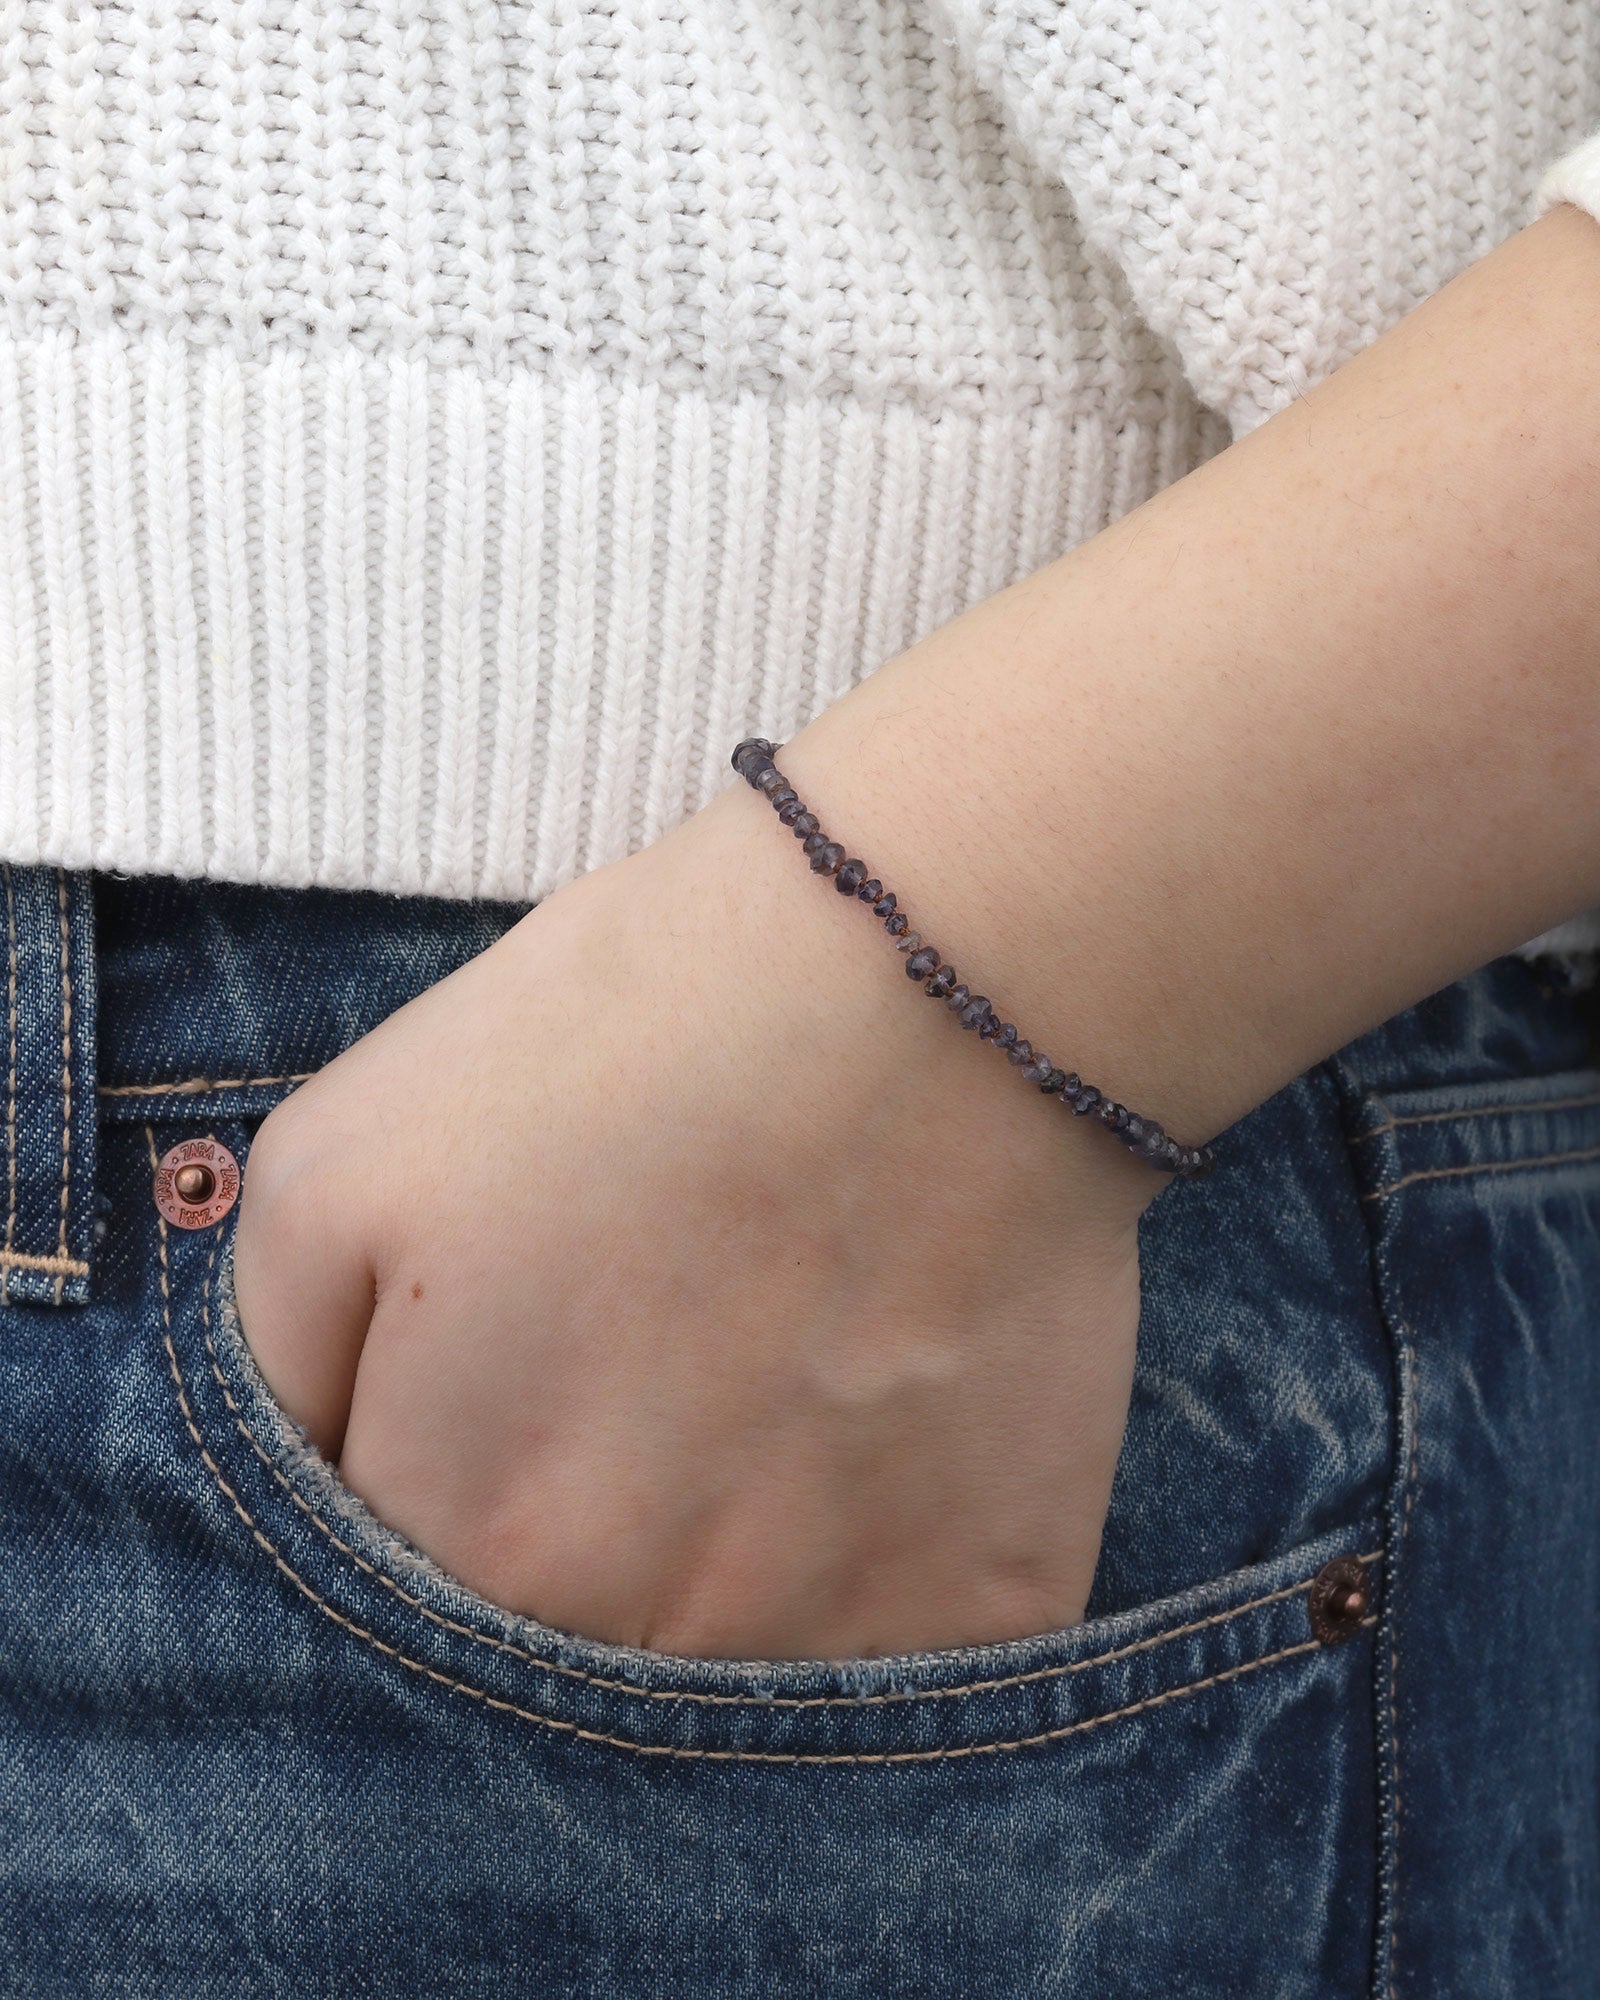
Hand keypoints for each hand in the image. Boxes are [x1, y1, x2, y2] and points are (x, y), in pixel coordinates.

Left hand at [231, 778, 1153, 1659]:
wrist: (932, 979)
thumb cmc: (630, 1039)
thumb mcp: (340, 1162)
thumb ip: (272, 1379)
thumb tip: (310, 1496)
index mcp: (472, 1540)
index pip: (403, 1611)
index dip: (453, 1481)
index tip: (519, 1375)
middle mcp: (644, 1642)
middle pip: (571, 1658)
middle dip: (586, 1526)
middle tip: (650, 1360)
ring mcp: (835, 1648)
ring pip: (732, 1671)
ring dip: (733, 1557)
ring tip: (774, 1375)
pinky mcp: (992, 1606)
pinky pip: (898, 1653)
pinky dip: (881, 1558)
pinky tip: (885, 1417)